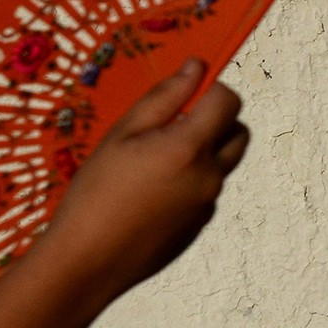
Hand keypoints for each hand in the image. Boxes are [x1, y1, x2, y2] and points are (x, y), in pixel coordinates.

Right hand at [40, 57, 249, 301]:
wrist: (89, 261)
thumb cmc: (96, 191)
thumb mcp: (123, 134)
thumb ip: (165, 97)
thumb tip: (197, 67)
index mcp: (191, 148)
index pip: (229, 102)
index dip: (211, 90)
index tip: (185, 94)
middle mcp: (211, 176)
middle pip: (238, 133)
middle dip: (216, 120)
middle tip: (171, 124)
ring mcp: (209, 203)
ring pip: (223, 162)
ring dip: (203, 150)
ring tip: (154, 160)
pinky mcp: (201, 224)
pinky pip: (206, 190)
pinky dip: (190, 180)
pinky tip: (149, 192)